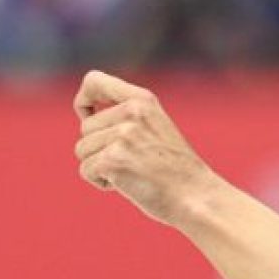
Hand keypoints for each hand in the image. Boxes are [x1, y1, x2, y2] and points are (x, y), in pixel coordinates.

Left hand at [73, 70, 221, 226]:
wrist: (197, 196)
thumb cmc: (176, 170)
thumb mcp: (156, 128)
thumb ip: (127, 116)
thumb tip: (85, 117)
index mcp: (143, 101)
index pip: (94, 81)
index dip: (83, 100)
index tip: (88, 117)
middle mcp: (131, 113)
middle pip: (85, 128)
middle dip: (99, 149)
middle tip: (132, 162)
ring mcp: (122, 136)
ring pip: (82, 150)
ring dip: (100, 167)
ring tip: (132, 173)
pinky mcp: (112, 160)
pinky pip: (86, 171)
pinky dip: (101, 183)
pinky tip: (128, 186)